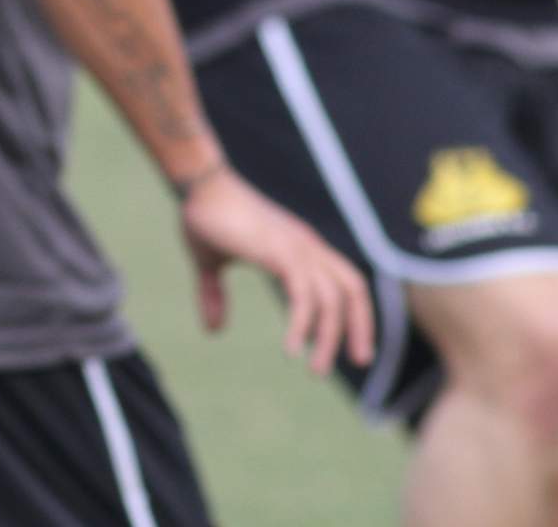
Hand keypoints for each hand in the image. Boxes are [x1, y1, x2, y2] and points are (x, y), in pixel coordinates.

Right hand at [177, 167, 375, 374]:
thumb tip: (213, 331)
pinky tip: (291, 348)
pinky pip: (304, 295)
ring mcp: (297, 248)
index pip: (346, 281)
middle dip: (360, 327)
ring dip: (328, 337)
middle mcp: (307, 246)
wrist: (197, 186)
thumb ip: (214, 295)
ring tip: (315, 370)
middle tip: (359, 361)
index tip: (354, 345)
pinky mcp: (280, 253)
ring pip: (331, 300)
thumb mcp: (210, 264)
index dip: (356, 312)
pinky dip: (303, 324)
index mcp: (299, 246)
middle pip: (352, 289)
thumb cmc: (204, 217)